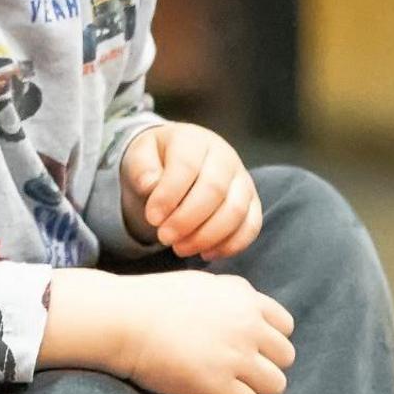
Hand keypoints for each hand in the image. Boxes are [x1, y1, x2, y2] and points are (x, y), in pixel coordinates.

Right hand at [46, 267, 294, 393]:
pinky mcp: (219, 385)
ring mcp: (236, 356)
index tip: (254, 349)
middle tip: (244, 374)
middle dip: (267, 366)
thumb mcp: (202, 284)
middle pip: (285, 356)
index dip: (270, 340)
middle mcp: (248, 325)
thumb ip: (230, 296)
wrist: (124, 319)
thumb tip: (243, 309)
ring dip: (258, 390)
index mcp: (244, 298)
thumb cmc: (151, 300)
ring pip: (275, 384)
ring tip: (238, 393)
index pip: (285, 325)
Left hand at [119, 122, 261, 258]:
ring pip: (236, 211)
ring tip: (180, 248)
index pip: (187, 166)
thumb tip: (150, 185)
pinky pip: (251, 226)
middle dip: (187, 220)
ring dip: (207, 236)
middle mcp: (224, 156)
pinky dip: (230, 245)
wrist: (182, 159)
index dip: (169, 195)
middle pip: (215, 190)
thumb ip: (142, 169)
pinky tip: (205, 253)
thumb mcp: (140, 155)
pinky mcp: (252, 202)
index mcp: (194, 140)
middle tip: (164, 237)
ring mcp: (242, 179)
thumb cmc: (158, 160)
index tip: (152, 218)